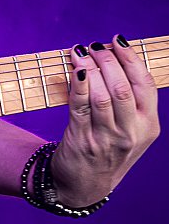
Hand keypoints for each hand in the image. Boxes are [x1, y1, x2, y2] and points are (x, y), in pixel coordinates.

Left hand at [51, 35, 159, 206]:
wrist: (86, 184)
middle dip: (107, 60)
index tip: (117, 39)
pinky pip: (80, 106)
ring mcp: (107, 138)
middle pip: (122, 87)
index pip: (145, 84)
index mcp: (149, 125)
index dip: (131, 58)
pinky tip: (74, 69)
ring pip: (101, 95)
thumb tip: (112, 53)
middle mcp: (131, 133)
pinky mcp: (83, 139)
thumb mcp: (131, 127)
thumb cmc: (108, 146)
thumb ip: (128, 97)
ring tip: (80, 52)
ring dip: (89, 68)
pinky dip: (77, 84)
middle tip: (94, 46)